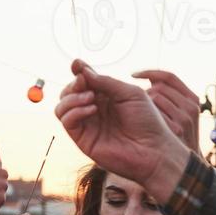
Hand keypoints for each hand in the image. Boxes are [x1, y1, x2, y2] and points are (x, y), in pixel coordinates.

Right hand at [54, 60, 190, 201]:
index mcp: (106, 97)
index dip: (78, 71)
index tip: (76, 64)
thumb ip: (105, 82)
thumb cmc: (147, 121)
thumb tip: (82, 70)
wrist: (153, 150)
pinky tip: (92, 109)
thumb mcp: (129, 93)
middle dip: (74, 84)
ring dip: (71, 97)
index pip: (84, 82)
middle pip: (68, 93)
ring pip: (62, 107)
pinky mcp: (84, 140)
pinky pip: (67, 121)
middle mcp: (94, 110)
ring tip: (90, 98)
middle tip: (84, 83)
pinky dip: (75, 111)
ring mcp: (88, 125)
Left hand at [132, 70, 201, 152]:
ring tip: (144, 119)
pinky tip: (144, 127)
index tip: (133, 75)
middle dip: (145, 93)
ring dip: (145, 106)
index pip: (169, 76)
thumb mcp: (178, 114)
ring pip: (155, 97)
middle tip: (140, 107)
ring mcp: (184, 118)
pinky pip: (154, 113)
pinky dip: (145, 117)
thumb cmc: (174, 138)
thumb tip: (145, 79)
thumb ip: (167, 96)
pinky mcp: (176, 129)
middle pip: (159, 87)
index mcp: (192, 99)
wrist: (178, 165)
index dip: (150, 73)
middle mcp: (190, 106)